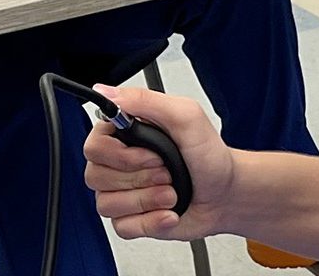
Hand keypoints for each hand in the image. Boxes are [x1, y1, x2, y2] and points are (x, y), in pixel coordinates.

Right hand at [83, 85, 238, 241]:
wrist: (226, 193)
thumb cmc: (208, 155)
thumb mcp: (185, 116)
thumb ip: (144, 100)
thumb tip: (105, 93)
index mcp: (123, 134)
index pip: (93, 146)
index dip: (121, 156)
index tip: (152, 155)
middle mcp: (117, 162)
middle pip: (96, 177)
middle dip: (140, 179)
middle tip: (167, 172)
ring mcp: (122, 191)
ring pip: (107, 204)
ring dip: (147, 200)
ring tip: (171, 192)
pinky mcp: (130, 218)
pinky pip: (122, 226)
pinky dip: (150, 222)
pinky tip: (167, 211)